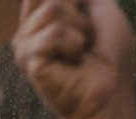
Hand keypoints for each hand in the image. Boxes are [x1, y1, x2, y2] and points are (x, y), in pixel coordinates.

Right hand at [13, 0, 135, 118]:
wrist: (110, 92)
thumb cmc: (110, 57)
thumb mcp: (102, 8)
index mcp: (42, 18)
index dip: (71, 0)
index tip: (85, 21)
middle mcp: (28, 30)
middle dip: (79, 10)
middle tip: (86, 40)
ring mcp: (24, 46)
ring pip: (52, 9)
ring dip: (79, 28)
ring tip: (80, 52)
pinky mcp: (28, 61)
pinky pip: (53, 33)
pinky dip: (73, 44)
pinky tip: (72, 63)